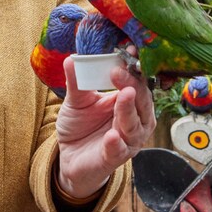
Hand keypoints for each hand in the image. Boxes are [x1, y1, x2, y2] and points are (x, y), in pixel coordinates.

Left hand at [55, 48, 156, 198]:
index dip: (134, 69)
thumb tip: (72, 58)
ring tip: (124, 95)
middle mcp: (135, 121)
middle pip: (141, 103)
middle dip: (132, 86)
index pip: (138, 83)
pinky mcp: (114, 158)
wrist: (70, 156)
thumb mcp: (77, 100)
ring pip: (134, 126)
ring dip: (128, 110)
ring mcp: (127, 141)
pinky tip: (112, 135)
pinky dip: (116, 143)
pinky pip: (118, 151)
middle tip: (119, 72)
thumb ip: (77, 81)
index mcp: (129, 103)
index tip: (128, 52)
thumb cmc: (81, 125)